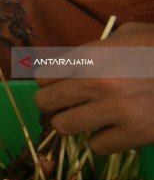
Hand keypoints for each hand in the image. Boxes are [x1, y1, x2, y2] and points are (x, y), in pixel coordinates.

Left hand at [35, 22, 153, 153]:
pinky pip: (96, 146)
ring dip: (72, 124)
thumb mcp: (133, 33)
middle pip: (45, 102)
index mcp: (95, 54)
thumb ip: (101, 44)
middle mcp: (98, 81)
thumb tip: (76, 58)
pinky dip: (103, 141)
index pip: (44, 74)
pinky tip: (114, 130)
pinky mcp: (135, 134)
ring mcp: (115, 110)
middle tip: (66, 104)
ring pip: (63, 127)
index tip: (59, 83)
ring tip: (88, 118)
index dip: (50, 80)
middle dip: (52, 104)